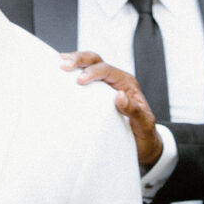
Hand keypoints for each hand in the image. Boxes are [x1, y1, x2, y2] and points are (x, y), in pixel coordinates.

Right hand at [59, 52, 161, 167]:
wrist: (143, 144)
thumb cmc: (144, 134)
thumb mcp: (144, 124)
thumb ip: (134, 110)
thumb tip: (119, 96)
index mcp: (126, 84)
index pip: (108, 71)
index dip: (93, 72)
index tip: (79, 80)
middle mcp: (116, 81)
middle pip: (96, 61)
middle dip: (80, 59)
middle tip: (64, 65)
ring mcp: (105, 86)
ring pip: (89, 65)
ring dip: (74, 61)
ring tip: (58, 62)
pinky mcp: (96, 94)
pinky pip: (84, 77)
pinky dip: (72, 72)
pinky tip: (59, 72)